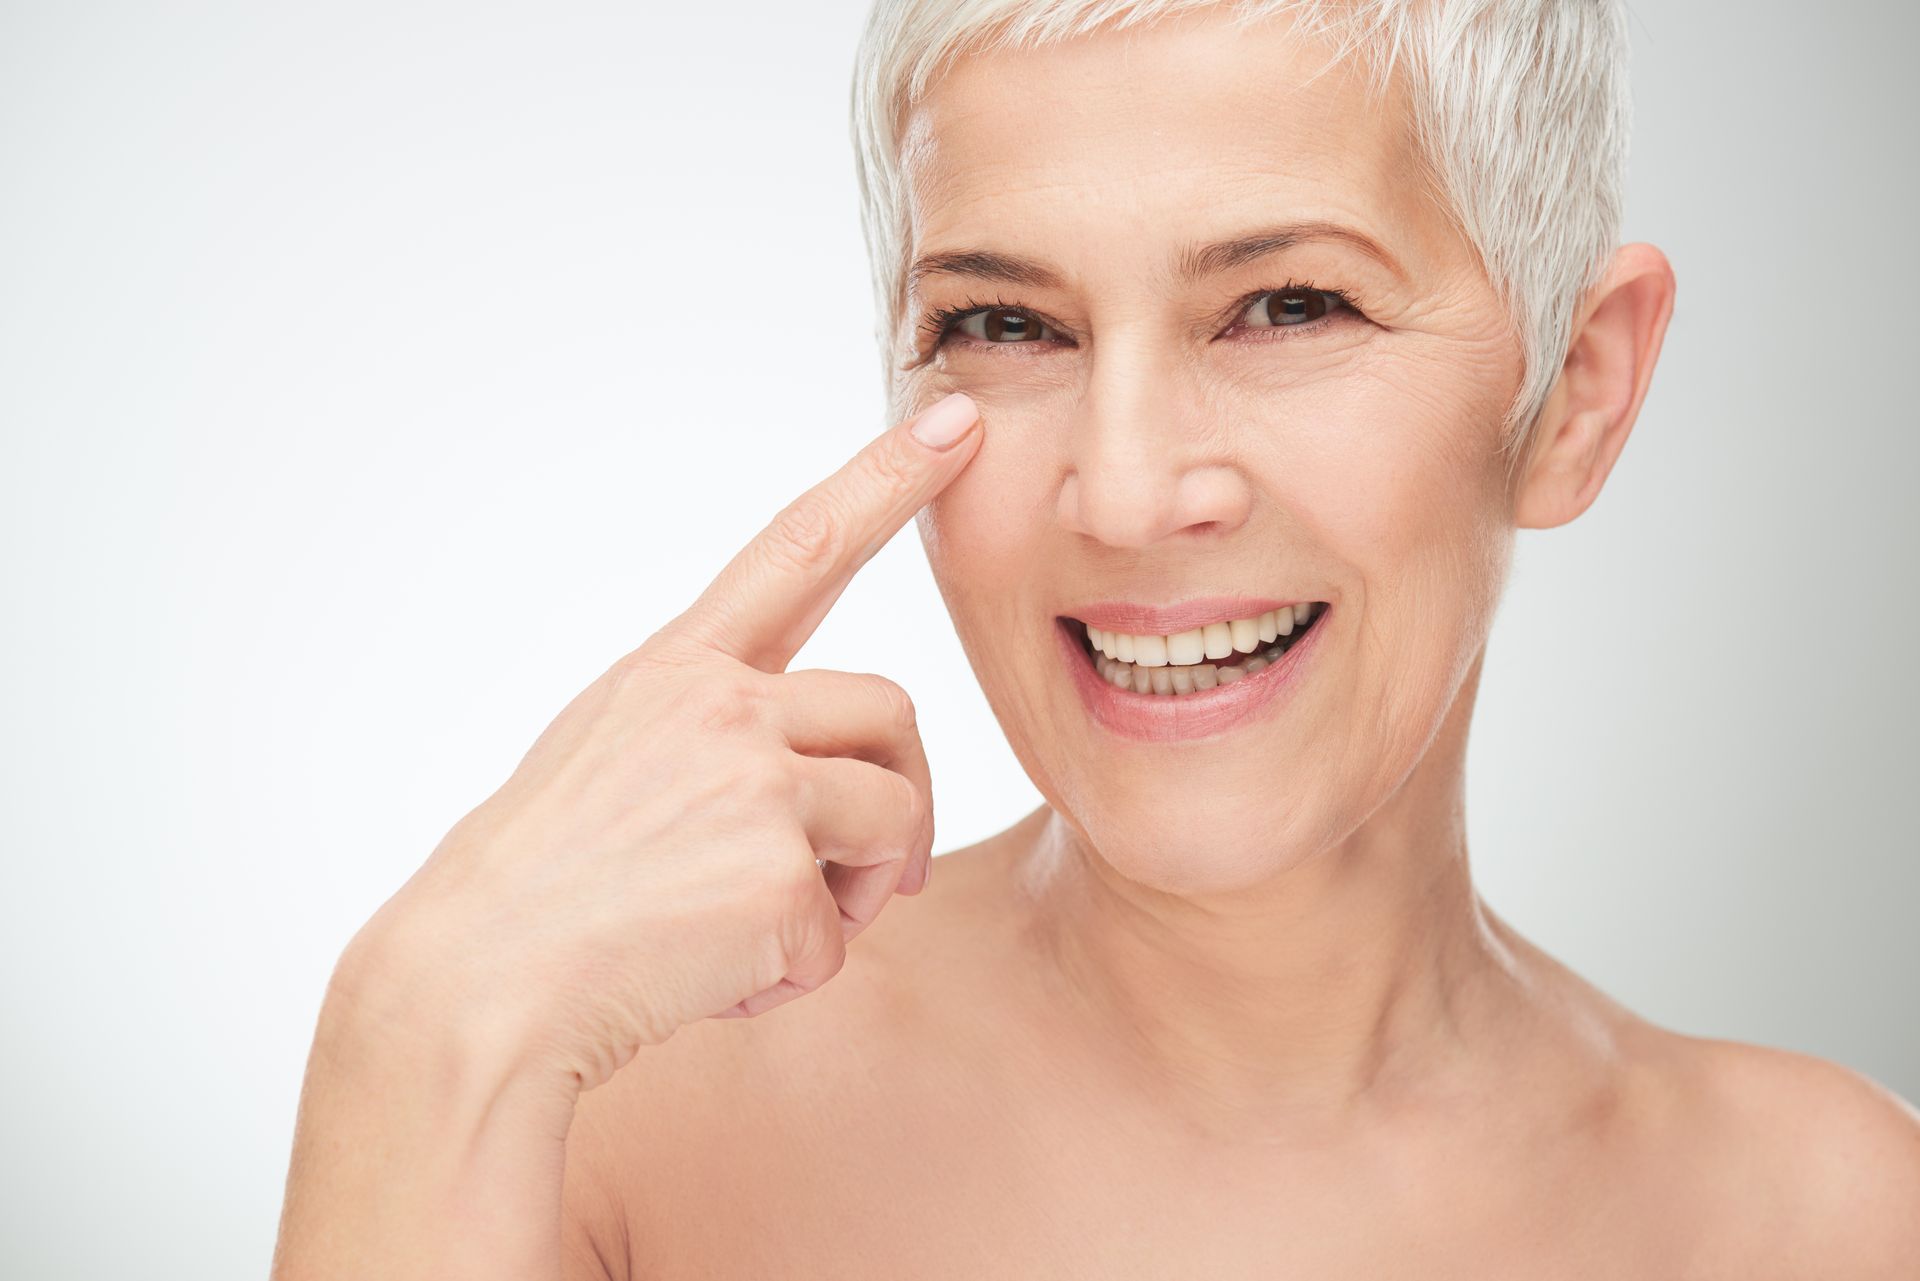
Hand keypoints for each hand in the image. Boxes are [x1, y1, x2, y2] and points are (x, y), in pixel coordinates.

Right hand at [343, 391, 982, 1095]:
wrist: (475, 986)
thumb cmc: (539, 886)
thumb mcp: (610, 757)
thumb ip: (712, 735)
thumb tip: (823, 776)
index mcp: (676, 669)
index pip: (798, 549)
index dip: (885, 479)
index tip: (957, 421)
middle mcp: (719, 705)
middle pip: (894, 712)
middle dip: (902, 796)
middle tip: (872, 875)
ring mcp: (750, 784)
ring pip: (893, 818)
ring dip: (854, 895)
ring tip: (763, 939)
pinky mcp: (774, 876)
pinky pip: (842, 932)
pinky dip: (794, 974)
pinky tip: (714, 981)